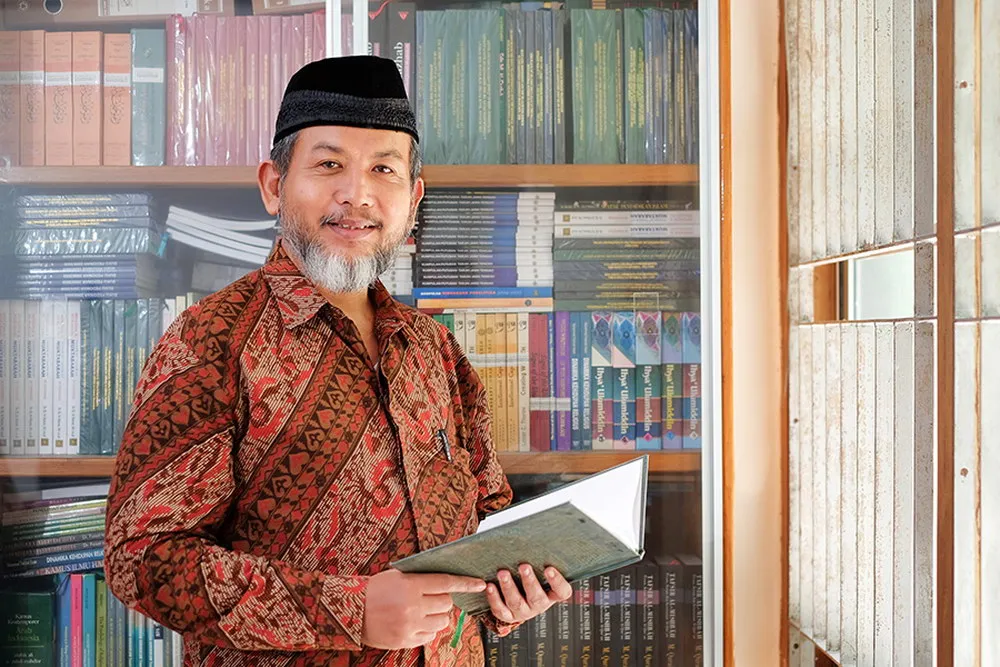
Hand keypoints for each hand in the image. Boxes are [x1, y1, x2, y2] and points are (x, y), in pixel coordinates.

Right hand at [361, 569, 486, 649]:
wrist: (349, 610)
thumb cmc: (374, 589)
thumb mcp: (396, 576)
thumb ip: (421, 579)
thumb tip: (447, 584)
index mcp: (410, 585)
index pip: (446, 583)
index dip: (465, 584)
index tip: (480, 584)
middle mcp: (412, 606)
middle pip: (446, 604)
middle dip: (444, 601)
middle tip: (432, 599)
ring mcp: (409, 626)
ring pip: (441, 622)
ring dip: (437, 617)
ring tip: (422, 612)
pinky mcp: (405, 641)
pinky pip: (429, 637)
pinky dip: (427, 631)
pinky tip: (415, 624)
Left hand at [486, 564, 572, 623]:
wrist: (517, 596)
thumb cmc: (530, 576)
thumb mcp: (539, 570)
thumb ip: (540, 560)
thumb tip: (537, 536)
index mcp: (552, 594)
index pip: (562, 592)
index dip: (557, 582)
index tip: (549, 568)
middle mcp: (539, 605)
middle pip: (537, 598)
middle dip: (529, 582)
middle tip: (523, 566)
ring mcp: (523, 612)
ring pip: (517, 603)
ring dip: (509, 587)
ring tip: (502, 573)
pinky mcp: (508, 616)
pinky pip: (500, 610)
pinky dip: (494, 598)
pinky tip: (490, 586)